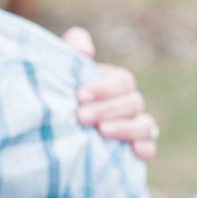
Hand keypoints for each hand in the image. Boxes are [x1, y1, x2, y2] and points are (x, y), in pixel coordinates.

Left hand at [61, 26, 159, 160]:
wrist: (46, 130)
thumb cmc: (56, 93)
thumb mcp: (61, 67)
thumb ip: (73, 46)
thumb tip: (86, 51)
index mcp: (114, 84)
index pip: (123, 82)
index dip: (104, 88)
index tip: (80, 95)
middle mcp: (127, 105)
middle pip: (133, 102)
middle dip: (108, 109)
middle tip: (81, 116)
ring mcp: (133, 128)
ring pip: (146, 125)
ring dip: (126, 128)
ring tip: (102, 131)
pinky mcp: (132, 151)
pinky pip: (149, 148)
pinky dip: (145, 148)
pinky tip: (133, 149)